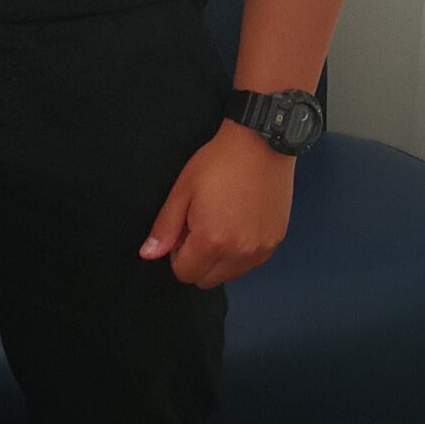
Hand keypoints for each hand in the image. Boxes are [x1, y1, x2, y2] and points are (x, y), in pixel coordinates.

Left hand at [139, 119, 294, 286]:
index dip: (177, 255)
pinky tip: (239, 222)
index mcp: (212, 240)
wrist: (262, 143)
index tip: (183, 231)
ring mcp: (261, 249)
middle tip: (200, 226)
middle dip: (197, 260)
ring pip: (230, 274)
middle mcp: (240, 252)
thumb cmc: (221, 162)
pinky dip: (240, 252)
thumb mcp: (183, 190)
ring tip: (221, 222)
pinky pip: (250, 263)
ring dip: (220, 259)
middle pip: (207, 280)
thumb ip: (165, 227)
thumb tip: (149, 253)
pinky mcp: (275, 241)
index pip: (185, 273)